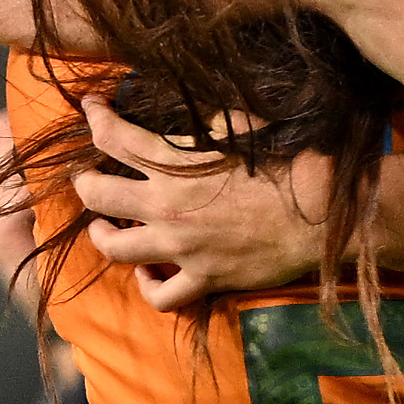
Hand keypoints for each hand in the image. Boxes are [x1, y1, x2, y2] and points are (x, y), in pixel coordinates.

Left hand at [75, 96, 331, 308]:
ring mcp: (181, 247)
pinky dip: (148, 287)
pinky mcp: (204, 278)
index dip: (95, 117)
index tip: (91, 108)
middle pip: (96, 195)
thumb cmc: (285, 162)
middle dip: (85, 183)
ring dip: (103, 235)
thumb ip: (206, 125)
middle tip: (89, 179)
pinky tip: (149, 274)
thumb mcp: (240, 126)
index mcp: (174, 163)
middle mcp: (166, 205)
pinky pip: (161, 296)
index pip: (113, 136)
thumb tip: (193, 122)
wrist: (319, 212)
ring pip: (115, 248)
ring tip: (104, 228)